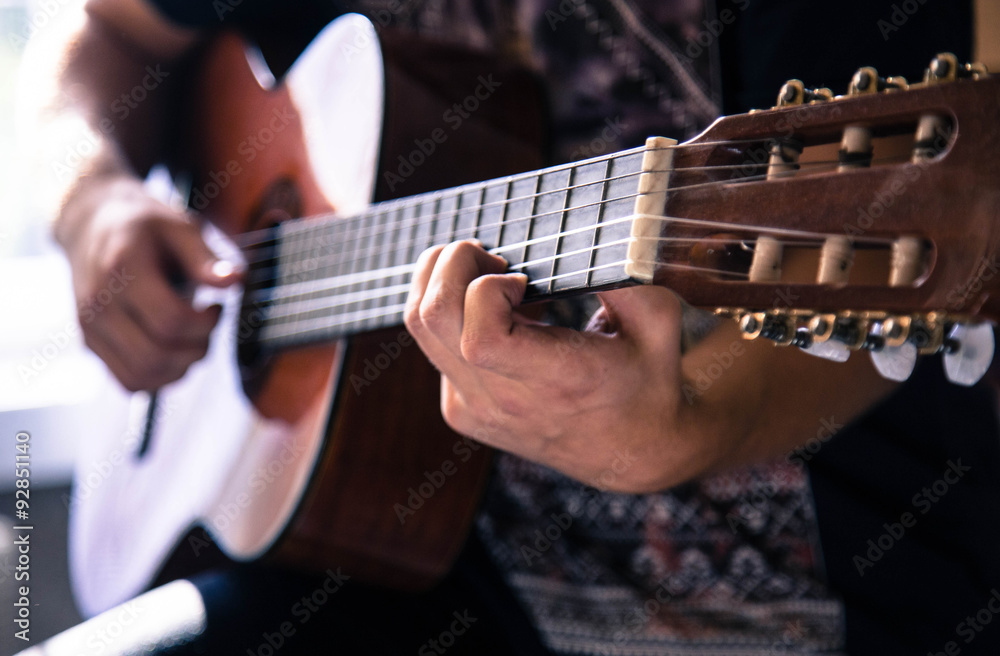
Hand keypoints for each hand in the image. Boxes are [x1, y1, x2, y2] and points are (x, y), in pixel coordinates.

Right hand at [61, 177, 241, 390]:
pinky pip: (128, 381)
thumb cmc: (145, 225)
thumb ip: (206, 258)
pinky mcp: (90, 344)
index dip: (206, 323)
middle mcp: (98, 303)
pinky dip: (160, 378)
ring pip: (142, 376)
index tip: (217, 307)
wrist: (92, 224)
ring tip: (194, 340)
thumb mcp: (180, 228)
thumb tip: (235, 281)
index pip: (170, 320)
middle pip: (156, 354)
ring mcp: (90, 327)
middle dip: (197, 349)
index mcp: (122, 269)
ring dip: (181, 368)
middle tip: (208, 327)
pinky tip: (175, 352)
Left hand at [404, 240, 706, 492]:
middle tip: (495, 259)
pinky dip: (451, 312)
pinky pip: (430, 344)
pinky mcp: (458, 410)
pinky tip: (500, 316)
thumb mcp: (659, 321)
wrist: (628, 452)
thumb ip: (628, 273)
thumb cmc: (647, 378)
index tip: (523, 278)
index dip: (487, 288)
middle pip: (431, 317)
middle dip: (452, 262)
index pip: (480, 337)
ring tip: (492, 278)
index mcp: (558, 383)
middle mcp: (504, 402)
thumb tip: (593, 227)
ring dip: (443, 281)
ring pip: (418, 326)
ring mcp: (474, 409)